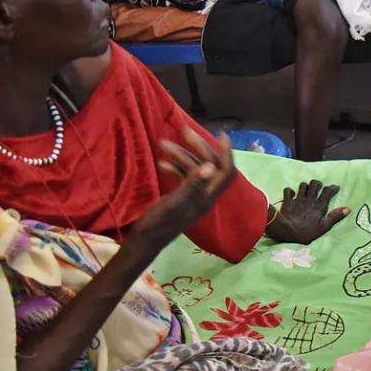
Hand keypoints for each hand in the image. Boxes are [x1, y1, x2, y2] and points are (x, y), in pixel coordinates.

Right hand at [134, 129, 235, 249]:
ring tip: (162, 143)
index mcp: (208, 197)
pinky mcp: (181, 197)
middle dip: (198, 147)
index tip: (221, 134)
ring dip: (181, 155)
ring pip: (193, 169)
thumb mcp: (175, 203)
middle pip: (209, 166)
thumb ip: (192, 186)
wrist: (144, 241)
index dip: (226, 153)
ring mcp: (193, 196)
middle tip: (184, 130)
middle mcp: (204, 196)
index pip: (226, 172)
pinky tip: (161, 163)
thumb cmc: (159, 224)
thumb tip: (209, 167)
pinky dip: (175, 167)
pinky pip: (183, 177)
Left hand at [266, 180, 349, 244]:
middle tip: (319, 188)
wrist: (287, 231)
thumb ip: (335, 217)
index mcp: (319, 205)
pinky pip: (288, 191)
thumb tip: (348, 209)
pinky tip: (292, 195)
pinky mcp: (287, 201)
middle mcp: (309, 199)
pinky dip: (290, 191)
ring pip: (302, 185)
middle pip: (314, 184)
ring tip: (306, 191)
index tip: (336, 188)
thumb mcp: (324, 227)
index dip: (333, 188)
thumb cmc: (307, 231)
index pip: (328, 191)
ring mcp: (298, 199)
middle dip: (317, 184)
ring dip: (305, 186)